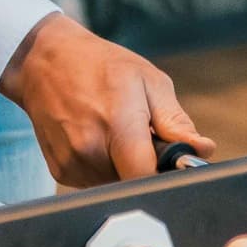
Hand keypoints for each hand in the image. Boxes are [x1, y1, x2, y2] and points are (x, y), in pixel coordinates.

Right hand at [0, 12, 206, 184]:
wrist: (45, 62)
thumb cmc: (101, 66)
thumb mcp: (149, 81)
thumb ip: (176, 121)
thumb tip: (202, 150)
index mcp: (117, 125)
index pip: (146, 177)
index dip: (164, 175)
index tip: (169, 162)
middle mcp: (89, 149)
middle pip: (133, 182)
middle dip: (145, 166)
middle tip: (142, 137)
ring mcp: (71, 163)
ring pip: (114, 184)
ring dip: (123, 167)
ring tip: (116, 133)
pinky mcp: (60, 172)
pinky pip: (95, 181)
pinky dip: (104, 166)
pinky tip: (98, 139)